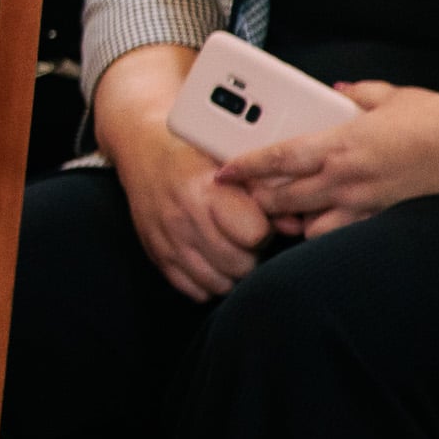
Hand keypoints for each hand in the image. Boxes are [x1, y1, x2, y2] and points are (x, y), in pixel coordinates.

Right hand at [96, 47, 269, 301]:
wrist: (142, 148)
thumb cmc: (194, 153)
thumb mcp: (229, 160)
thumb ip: (263, 191)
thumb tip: (296, 225)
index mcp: (206, 190)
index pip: (254, 234)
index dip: (264, 230)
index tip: (260, 220)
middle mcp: (184, 218)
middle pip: (239, 264)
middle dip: (250, 255)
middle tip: (245, 238)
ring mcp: (168, 240)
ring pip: (218, 283)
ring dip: (230, 272)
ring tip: (229, 250)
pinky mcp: (156, 255)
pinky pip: (194, 290)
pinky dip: (207, 281)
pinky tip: (209, 260)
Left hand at [219, 80, 438, 236]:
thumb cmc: (432, 117)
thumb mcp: (386, 95)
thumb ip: (353, 94)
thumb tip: (334, 90)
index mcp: (341, 142)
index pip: (279, 159)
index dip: (246, 168)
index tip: (222, 173)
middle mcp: (346, 176)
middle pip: (284, 198)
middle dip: (258, 198)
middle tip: (244, 192)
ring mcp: (363, 199)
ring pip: (308, 224)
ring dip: (290, 218)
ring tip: (281, 207)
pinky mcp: (380, 213)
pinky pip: (340, 230)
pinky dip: (322, 228)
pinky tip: (318, 217)